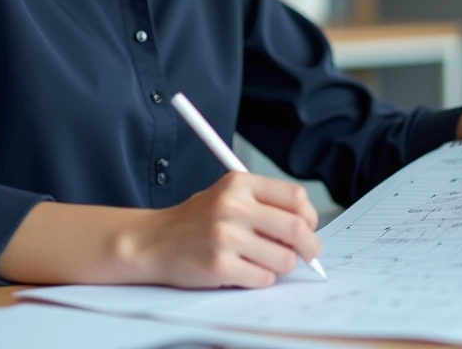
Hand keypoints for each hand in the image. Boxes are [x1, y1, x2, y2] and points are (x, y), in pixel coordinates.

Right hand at [135, 171, 321, 288]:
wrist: (151, 241)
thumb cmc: (194, 221)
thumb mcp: (227, 196)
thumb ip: (264, 204)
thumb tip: (307, 228)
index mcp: (238, 183)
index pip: (295, 196)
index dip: (310, 215)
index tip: (309, 227)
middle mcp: (233, 206)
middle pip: (297, 228)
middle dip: (309, 247)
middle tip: (308, 254)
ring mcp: (226, 236)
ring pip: (284, 259)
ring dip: (280, 266)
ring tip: (260, 260)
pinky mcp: (220, 265)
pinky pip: (264, 278)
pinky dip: (260, 279)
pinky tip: (242, 270)